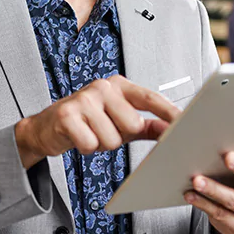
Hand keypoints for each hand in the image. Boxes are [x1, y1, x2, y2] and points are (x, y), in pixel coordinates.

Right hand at [14, 75, 179, 168]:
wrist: (47, 127)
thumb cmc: (88, 122)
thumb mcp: (119, 120)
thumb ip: (147, 125)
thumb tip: (172, 130)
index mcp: (119, 86)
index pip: (150, 98)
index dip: (168, 112)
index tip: (185, 124)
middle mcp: (102, 87)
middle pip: (131, 125)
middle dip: (119, 137)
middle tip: (104, 130)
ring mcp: (84, 99)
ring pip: (111, 139)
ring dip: (101, 144)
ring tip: (89, 133)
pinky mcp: (67, 114)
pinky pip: (90, 144)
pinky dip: (85, 148)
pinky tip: (77, 137)